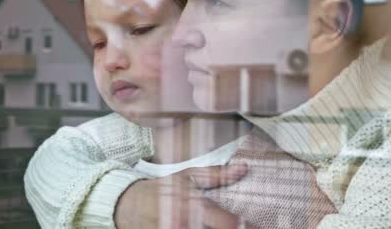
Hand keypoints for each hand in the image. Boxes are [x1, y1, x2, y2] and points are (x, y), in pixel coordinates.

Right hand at [114, 164, 247, 227]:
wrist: (126, 204)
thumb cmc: (161, 189)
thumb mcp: (186, 176)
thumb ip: (216, 175)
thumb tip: (244, 168)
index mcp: (196, 206)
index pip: (230, 224)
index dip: (250, 228)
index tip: (264, 227)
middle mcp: (186, 225)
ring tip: (228, 228)